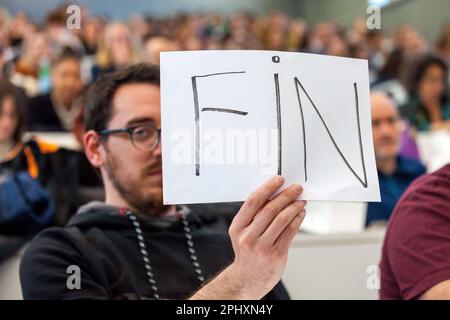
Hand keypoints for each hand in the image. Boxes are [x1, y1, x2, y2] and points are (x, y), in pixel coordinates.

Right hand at [226, 176, 305, 298]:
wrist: (248, 278)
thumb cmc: (247, 251)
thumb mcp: (242, 232)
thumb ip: (254, 215)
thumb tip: (275, 193)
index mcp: (237, 227)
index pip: (253, 202)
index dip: (267, 188)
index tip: (279, 179)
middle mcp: (247, 236)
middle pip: (269, 209)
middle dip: (285, 195)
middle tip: (296, 188)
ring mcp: (261, 247)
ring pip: (282, 220)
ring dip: (294, 207)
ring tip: (301, 200)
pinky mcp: (275, 254)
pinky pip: (290, 232)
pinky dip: (297, 220)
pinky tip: (301, 213)